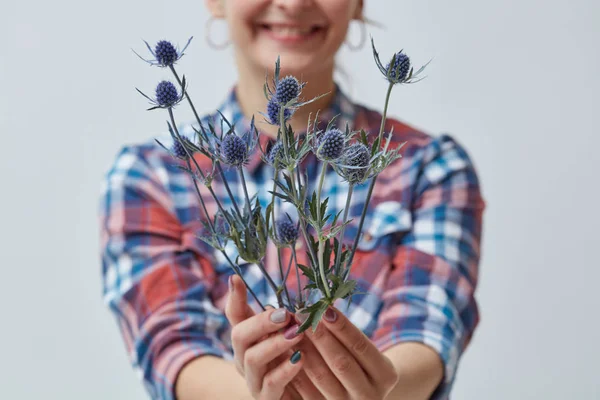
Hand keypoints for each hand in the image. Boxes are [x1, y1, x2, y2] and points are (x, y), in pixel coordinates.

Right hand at [225, 275, 305, 399]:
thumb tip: (268, 282)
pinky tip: (299, 359)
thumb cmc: (289, 359)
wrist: (294, 397)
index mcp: (248, 338)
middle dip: (261, 322)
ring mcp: (253, 379)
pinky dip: (285, 370)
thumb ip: (278, 312)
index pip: (235, 314)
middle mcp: (244, 357)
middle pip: (239, 335)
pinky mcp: (266, 398)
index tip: (236, 278)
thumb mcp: (283, 333)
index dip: (234, 297)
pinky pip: (271, 384)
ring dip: (275, 344)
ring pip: (252, 359)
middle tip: (285, 314)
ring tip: (297, 334)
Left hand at [297, 306, 398, 399]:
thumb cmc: (360, 364)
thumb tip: (320, 308)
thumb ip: (346, 334)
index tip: (324, 308)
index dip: (342, 326)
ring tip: (291, 330)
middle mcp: (370, 396)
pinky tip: (286, 351)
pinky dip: (294, 370)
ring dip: (304, 350)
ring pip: (322, 377)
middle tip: (302, 315)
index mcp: (385, 375)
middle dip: (320, 336)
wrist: (361, 396)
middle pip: (341, 362)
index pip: (361, 346)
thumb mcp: (365, 351)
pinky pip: (306, 391)